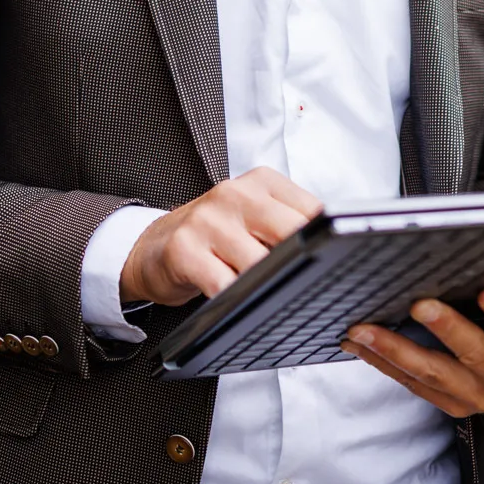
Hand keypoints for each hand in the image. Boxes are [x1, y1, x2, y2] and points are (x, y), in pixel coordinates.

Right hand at [120, 166, 321, 306]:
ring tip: (266, 293)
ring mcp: (207, 219)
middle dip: (299, 262)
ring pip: (257, 262)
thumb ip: (287, 224)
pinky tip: (236, 300)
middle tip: (303, 283)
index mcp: (261, 182)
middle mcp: (235, 193)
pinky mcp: (184, 249)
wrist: (153, 246)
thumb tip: (330, 250)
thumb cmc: (214, 235)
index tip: (330, 259)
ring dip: (266, 284)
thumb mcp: (254, 217)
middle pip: (289, 232)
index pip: (310, 209)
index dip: (324, 239)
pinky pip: (223, 283)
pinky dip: (235, 298)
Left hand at [341, 289, 483, 417]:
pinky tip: (361, 346)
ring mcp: (477, 396)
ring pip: (431, 373)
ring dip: (393, 350)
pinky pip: (414, 384)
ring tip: (363, 331)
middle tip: (418, 305)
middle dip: (444, 328)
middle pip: (472, 353)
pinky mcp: (452, 405)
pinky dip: (385, 364)